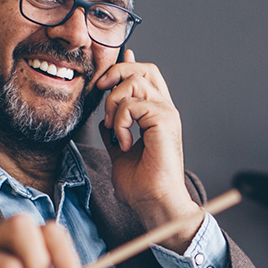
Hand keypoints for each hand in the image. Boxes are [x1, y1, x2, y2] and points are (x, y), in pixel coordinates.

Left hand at [94, 50, 204, 248]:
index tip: (108, 72)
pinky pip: (132, 105)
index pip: (146, 76)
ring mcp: (167, 113)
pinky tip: (124, 143)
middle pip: (143, 70)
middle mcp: (165, 109)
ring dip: (114, 104)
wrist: (153, 202)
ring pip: (133, 83)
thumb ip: (115, 131)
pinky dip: (120, 123)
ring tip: (114, 129)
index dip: (127, 65)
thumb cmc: (141, 184)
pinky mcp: (165, 120)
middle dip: (116, 73)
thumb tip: (104, 118)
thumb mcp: (119, 151)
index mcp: (157, 114)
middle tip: (101, 92)